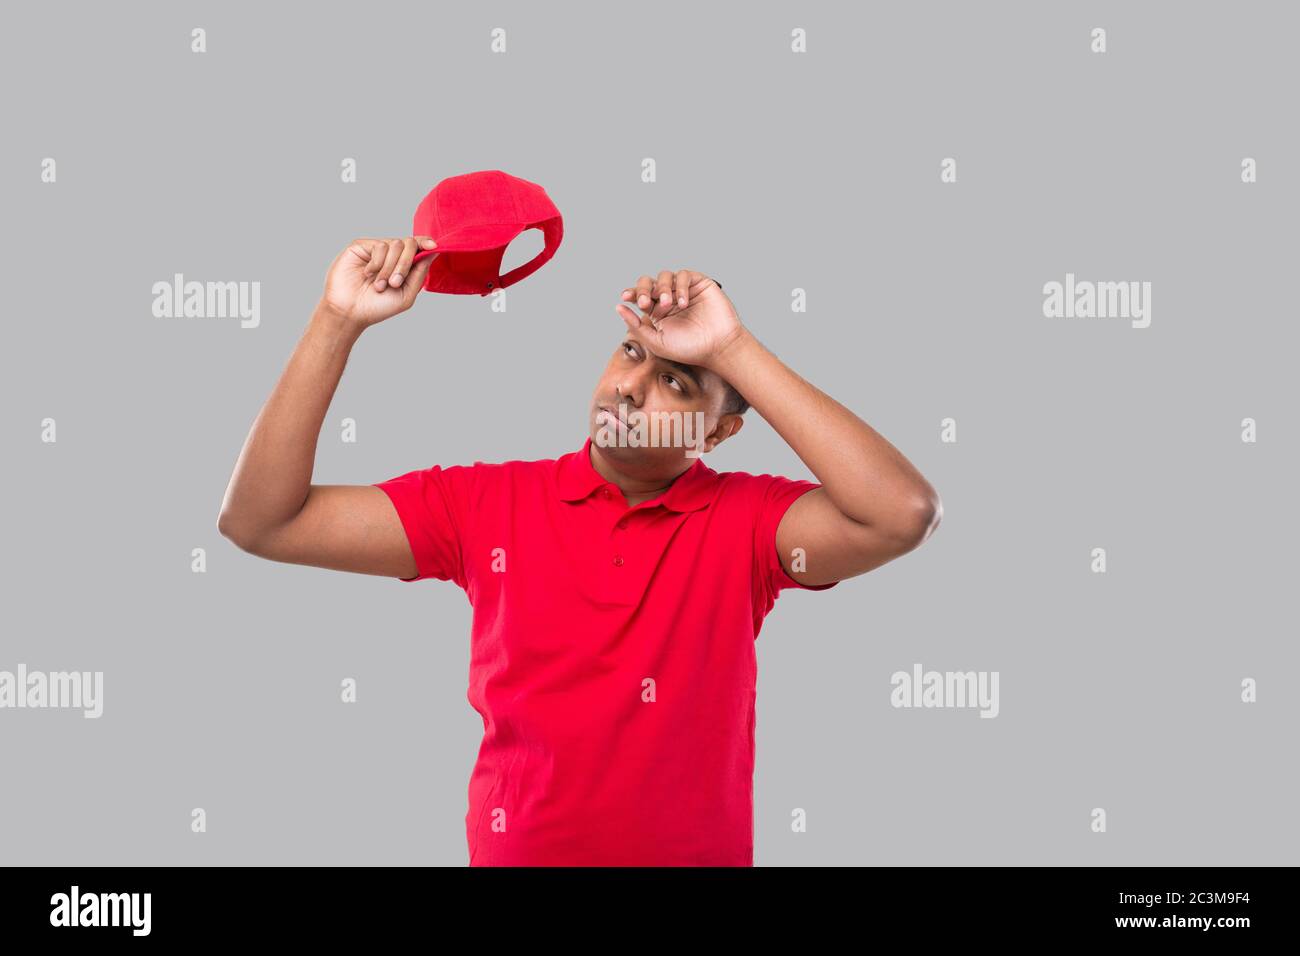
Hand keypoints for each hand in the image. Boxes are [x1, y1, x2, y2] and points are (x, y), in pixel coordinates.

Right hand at [320, 236, 437, 327]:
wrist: (351, 312)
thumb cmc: (378, 307)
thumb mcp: (406, 295)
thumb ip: (420, 273)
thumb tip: (434, 250)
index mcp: (403, 265)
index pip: (417, 247)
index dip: (425, 242)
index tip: (433, 246)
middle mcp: (390, 255)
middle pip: (409, 243)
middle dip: (406, 263)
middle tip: (395, 283)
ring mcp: (375, 249)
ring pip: (395, 244)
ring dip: (390, 268)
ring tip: (380, 285)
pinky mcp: (361, 246)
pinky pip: (380, 246)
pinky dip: (377, 263)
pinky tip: (368, 274)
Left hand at [614, 270, 745, 367]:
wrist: (717, 347)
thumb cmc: (688, 349)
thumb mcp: (656, 341)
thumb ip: (636, 326)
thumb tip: (618, 307)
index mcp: (657, 311)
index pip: (640, 296)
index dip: (632, 293)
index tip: (626, 297)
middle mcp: (669, 298)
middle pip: (649, 282)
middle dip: (644, 289)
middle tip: (646, 302)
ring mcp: (684, 290)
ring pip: (665, 276)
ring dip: (663, 288)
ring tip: (668, 304)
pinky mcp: (699, 283)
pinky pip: (684, 275)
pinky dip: (680, 286)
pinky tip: (683, 302)